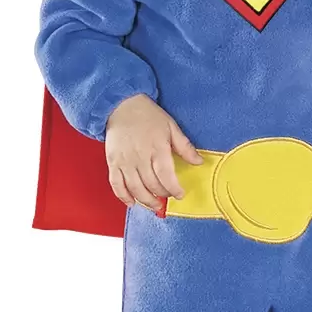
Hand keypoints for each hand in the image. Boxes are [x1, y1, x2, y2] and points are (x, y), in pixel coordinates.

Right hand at [104, 94, 204, 211]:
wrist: (121, 105)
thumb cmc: (147, 115)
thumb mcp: (171, 127)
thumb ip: (185, 146)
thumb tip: (199, 162)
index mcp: (156, 149)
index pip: (166, 176)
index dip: (174, 189)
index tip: (180, 194)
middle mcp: (140, 158)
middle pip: (151, 185)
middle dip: (162, 195)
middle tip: (168, 198)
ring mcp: (125, 161)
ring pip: (135, 189)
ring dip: (146, 201)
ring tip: (155, 205)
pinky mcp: (113, 163)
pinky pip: (116, 184)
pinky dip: (123, 196)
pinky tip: (132, 203)